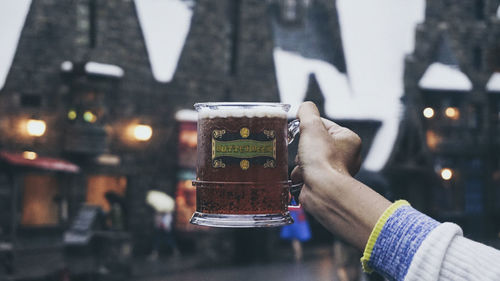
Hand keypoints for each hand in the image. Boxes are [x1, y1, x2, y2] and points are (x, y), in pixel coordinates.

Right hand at [291, 102, 390, 249]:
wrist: (322, 191)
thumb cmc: (322, 160)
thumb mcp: (312, 126)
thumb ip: (307, 111)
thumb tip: (303, 108)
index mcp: (348, 139)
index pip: (322, 125)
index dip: (308, 128)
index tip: (303, 134)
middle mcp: (346, 155)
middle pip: (312, 143)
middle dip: (303, 150)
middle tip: (306, 154)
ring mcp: (335, 171)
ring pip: (307, 159)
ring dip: (300, 163)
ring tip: (305, 169)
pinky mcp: (325, 184)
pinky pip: (307, 174)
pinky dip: (301, 175)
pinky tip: (303, 178)